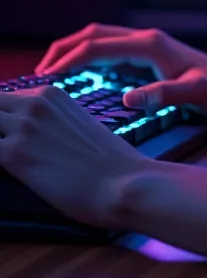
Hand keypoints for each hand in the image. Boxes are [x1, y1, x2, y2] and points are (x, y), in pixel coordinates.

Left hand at [0, 84, 144, 227]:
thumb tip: (33, 137)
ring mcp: (22, 127)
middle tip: (6, 147)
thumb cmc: (109, 164)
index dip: (1, 121)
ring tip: (7, 159)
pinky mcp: (13, 154)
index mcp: (50, 94)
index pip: (3, 99)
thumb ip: (52, 122)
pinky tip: (4, 172)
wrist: (124, 183)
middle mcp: (33, 103)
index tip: (5, 135)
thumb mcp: (80, 126)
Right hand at [35, 23, 206, 127]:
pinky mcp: (159, 60)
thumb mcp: (197, 97)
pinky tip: (87, 78)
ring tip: (54, 73)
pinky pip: (117, 53)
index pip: (97, 46)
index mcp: (154, 45)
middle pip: (95, 35)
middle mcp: (152, 41)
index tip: (43, 78)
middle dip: (64, 49)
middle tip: (38, 72)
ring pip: (105, 41)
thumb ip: (162, 95)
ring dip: (77, 51)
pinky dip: (94, 59)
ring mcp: (156, 48)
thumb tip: (127, 98)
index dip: (67, 60)